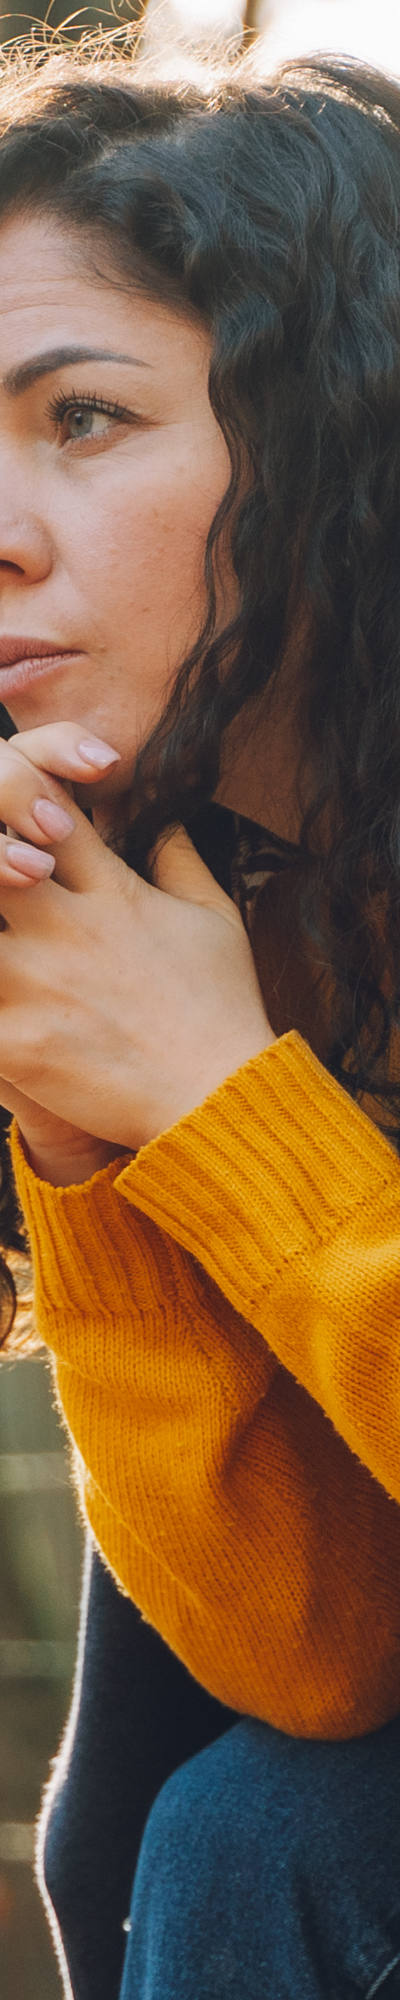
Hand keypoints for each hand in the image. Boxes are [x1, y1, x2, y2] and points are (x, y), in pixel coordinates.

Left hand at [0, 721, 274, 1159]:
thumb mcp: (215, 918)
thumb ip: (180, 859)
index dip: (18, 797)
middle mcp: (66, 928)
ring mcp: (36, 984)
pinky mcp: (17, 1044)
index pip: (43, 806)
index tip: (21, 824)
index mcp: (110, 891)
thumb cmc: (222, 1008)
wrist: (220, 1098)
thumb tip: (163, 818)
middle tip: (0, 891)